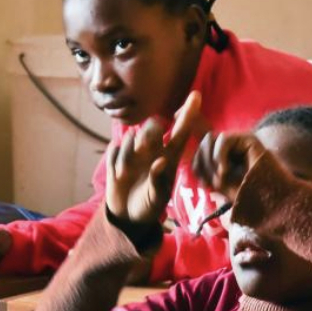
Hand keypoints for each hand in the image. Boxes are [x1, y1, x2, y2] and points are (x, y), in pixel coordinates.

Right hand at [104, 91, 201, 226]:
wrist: (126, 215)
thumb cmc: (148, 206)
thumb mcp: (157, 198)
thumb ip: (158, 181)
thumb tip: (160, 161)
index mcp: (169, 157)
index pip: (181, 131)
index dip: (188, 114)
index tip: (196, 95)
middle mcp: (153, 149)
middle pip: (152, 126)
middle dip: (147, 134)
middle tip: (142, 149)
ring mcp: (134, 151)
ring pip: (131, 136)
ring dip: (128, 155)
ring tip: (126, 175)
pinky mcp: (117, 156)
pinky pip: (115, 148)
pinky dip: (115, 162)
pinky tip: (118, 176)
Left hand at [191, 131, 268, 203]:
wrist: (269, 199)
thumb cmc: (244, 193)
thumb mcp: (217, 182)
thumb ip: (203, 168)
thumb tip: (190, 158)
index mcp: (223, 155)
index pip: (200, 150)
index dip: (197, 164)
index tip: (204, 182)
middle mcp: (231, 145)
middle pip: (203, 143)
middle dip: (203, 163)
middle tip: (213, 182)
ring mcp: (240, 140)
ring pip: (210, 138)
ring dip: (210, 160)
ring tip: (220, 177)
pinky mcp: (249, 138)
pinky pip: (223, 139)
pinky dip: (219, 156)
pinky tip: (225, 170)